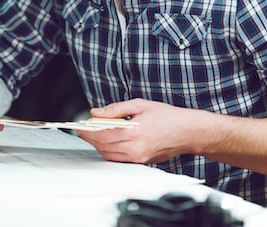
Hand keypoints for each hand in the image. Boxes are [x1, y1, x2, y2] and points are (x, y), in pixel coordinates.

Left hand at [77, 98, 195, 163]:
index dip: (88, 131)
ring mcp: (138, 158)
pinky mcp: (142, 162)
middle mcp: (135, 148)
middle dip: (91, 138)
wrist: (187, 132)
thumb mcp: (140, 105)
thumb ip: (116, 109)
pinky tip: (108, 142)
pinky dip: (110, 151)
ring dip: (99, 145)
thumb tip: (96, 112)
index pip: (103, 134)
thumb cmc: (167, 116)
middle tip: (83, 130)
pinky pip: (119, 159)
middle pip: (103, 146)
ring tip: (95, 134)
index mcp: (134, 132)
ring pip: (109, 155)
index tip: (78, 126)